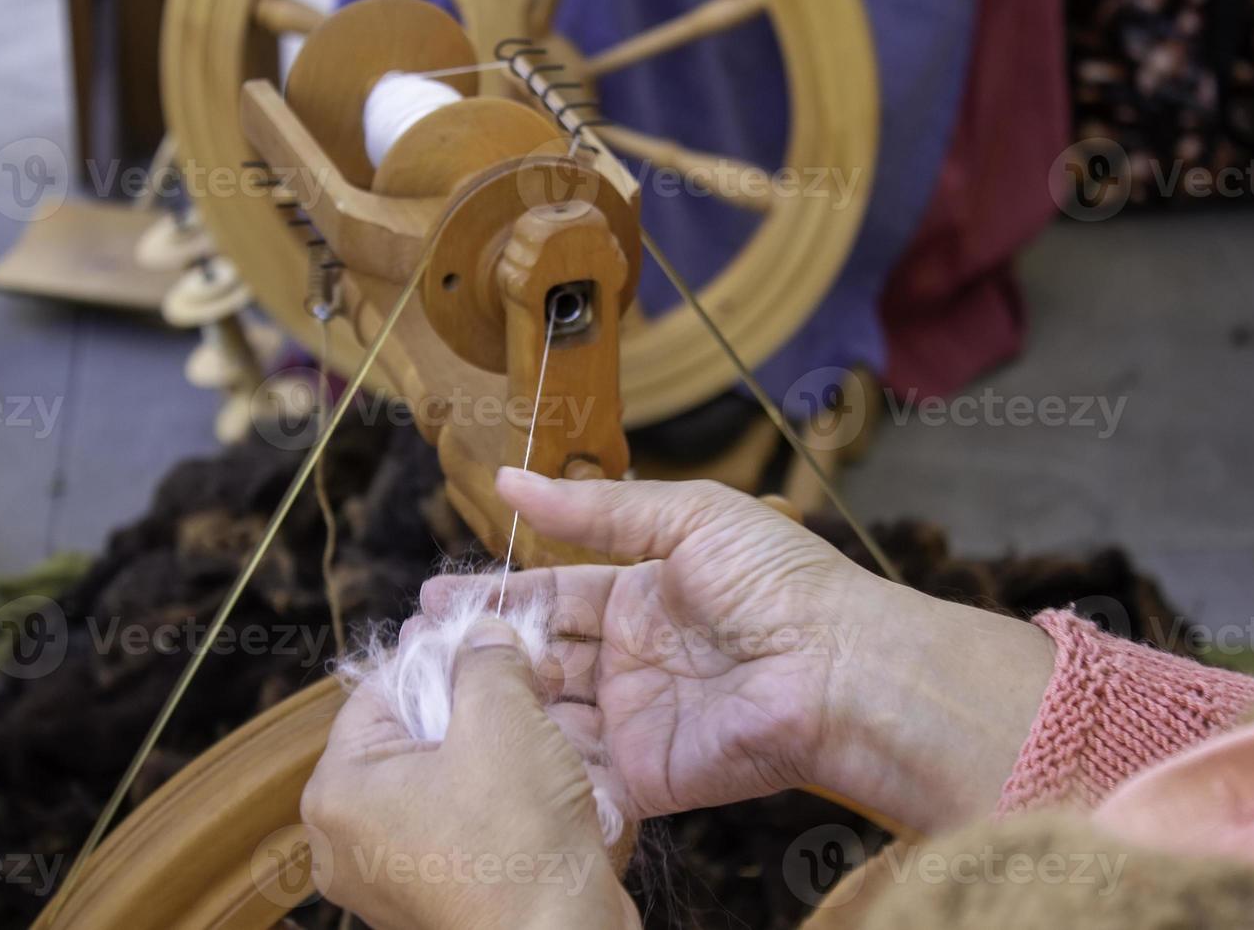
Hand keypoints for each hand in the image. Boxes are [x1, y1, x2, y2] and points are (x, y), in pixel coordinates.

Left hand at [301, 619, 639, 929]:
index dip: (443, 655)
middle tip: (532, 681)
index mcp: (338, 792)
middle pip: (415, 734)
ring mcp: (394, 877)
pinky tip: (551, 784)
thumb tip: (484, 633)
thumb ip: (487, 657)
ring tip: (550, 730)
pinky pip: (469, 823)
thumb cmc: (518, 839)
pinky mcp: (441, 898)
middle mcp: (349, 841)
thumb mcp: (502, 716)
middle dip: (479, 702)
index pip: (380, 689)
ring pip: (448, 777)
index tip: (493, 640)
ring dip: (500, 745)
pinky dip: (507, 796)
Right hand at [426, 471, 1055, 833]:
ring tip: (428, 689)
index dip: (496, 595)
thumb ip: (596, 509)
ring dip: (494, 702)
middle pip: (541, 656)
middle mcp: (633, 658)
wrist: (838, 669)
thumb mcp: (687, 518)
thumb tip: (509, 480)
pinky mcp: (644, 774)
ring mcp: (637, 718)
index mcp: (643, 596)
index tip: (434, 596)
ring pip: (547, 713)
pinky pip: (576, 770)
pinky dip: (531, 760)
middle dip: (481, 650)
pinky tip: (477, 745)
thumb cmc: (778, 582)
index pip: (552, 596)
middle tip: (415, 643)